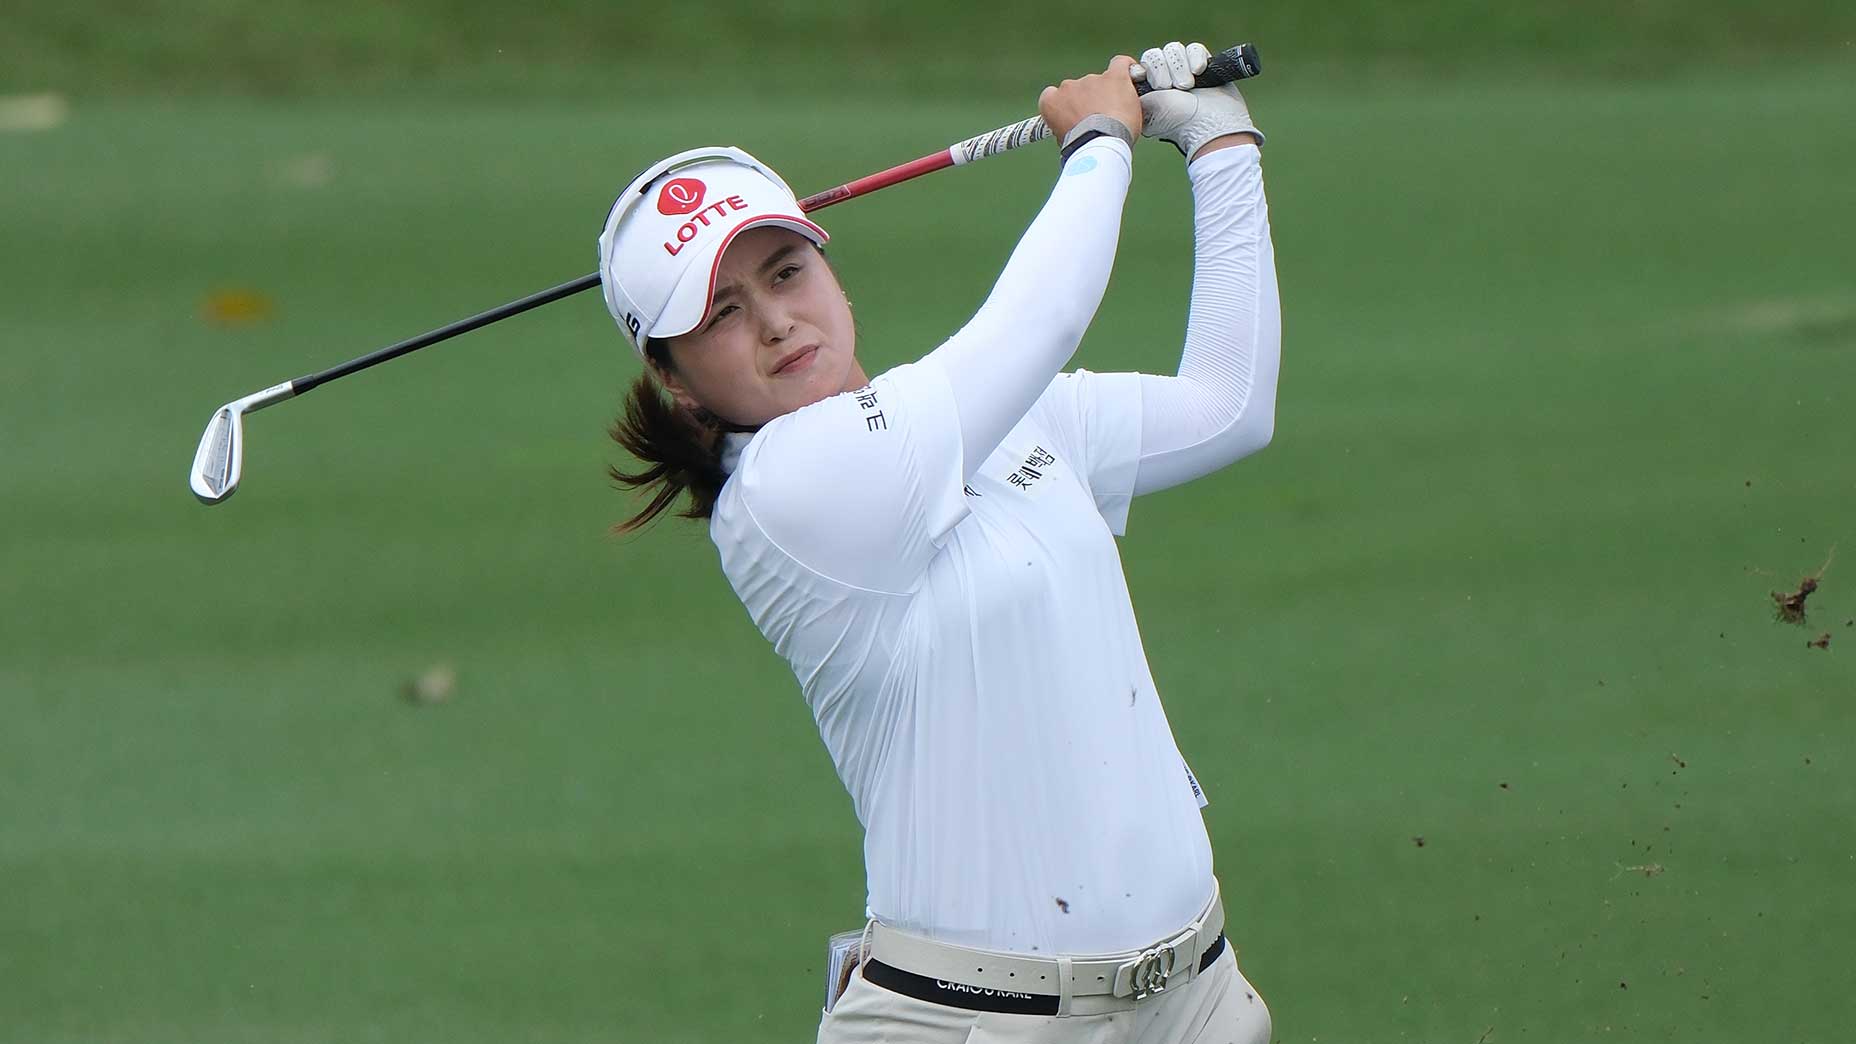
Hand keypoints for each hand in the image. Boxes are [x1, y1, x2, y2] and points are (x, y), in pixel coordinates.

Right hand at [1038, 55, 1142, 143]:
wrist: (1100, 143)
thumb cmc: (1082, 146)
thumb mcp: (1064, 140)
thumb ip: (1068, 127)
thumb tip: (1076, 131)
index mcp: (1051, 102)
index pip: (1054, 95)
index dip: (1068, 105)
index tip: (1076, 114)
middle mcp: (1068, 86)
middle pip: (1080, 89)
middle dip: (1091, 101)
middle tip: (1102, 120)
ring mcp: (1091, 80)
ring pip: (1102, 83)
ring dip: (1109, 94)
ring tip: (1119, 115)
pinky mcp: (1113, 77)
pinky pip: (1121, 64)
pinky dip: (1127, 68)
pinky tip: (1133, 77)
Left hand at [1134, 41, 1263, 160]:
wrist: (1208, 122)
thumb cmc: (1177, 120)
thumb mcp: (1146, 109)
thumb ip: (1135, 93)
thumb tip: (1130, 77)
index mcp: (1149, 89)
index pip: (1140, 64)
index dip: (1148, 69)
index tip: (1155, 84)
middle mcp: (1165, 78)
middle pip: (1155, 55)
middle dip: (1162, 70)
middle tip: (1172, 88)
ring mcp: (1184, 70)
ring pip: (1173, 49)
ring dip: (1179, 67)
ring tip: (1187, 86)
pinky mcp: (1203, 65)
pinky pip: (1193, 49)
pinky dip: (1195, 58)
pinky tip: (1198, 71)